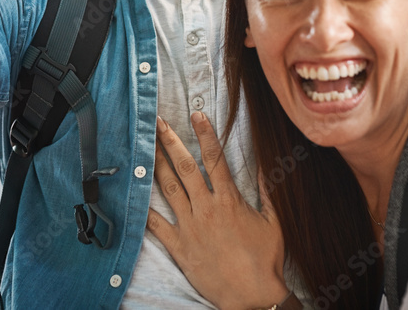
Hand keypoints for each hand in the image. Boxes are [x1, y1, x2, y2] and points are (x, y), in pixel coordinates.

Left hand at [146, 112, 289, 309]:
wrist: (251, 296)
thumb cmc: (265, 260)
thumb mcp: (273, 222)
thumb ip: (267, 192)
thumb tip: (265, 166)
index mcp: (229, 200)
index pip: (215, 158)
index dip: (206, 134)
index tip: (197, 114)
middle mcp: (206, 208)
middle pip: (185, 167)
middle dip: (170, 141)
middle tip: (158, 122)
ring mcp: (190, 227)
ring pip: (168, 188)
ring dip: (156, 164)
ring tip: (145, 146)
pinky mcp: (180, 247)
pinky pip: (157, 225)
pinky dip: (145, 210)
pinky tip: (133, 194)